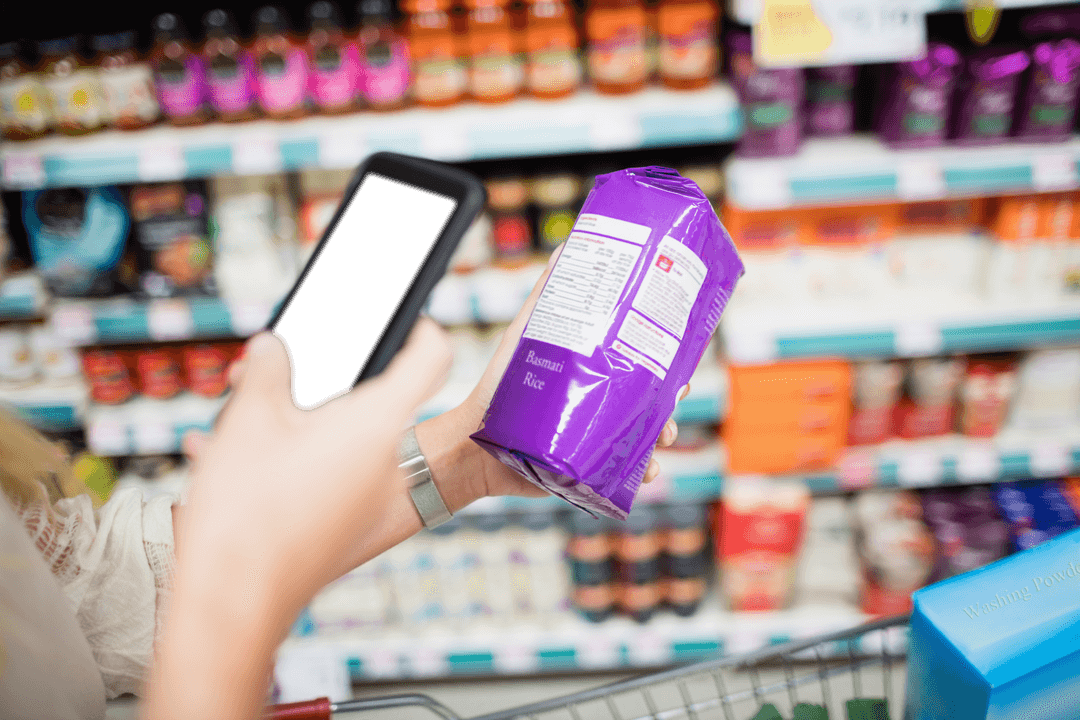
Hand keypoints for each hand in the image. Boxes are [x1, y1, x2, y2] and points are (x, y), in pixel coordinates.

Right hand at [147, 319, 450, 719]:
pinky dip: (289, 461)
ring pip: (339, 440)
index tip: (413, 322)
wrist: (235, 599)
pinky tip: (234, 460)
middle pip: (369, 401)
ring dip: (295, 423)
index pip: (429, 361)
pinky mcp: (342, 526)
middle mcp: (383, 461)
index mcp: (375, 423)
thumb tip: (274, 348)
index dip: (425, 332)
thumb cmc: (249, 508)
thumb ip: (267, 370)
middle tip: (269, 375)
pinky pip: (324, 476)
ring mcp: (366, 499)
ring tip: (238, 421)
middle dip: (320, 383)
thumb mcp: (249, 419)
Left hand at [417, 246, 687, 503]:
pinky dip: (641, 472)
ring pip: (644, 438)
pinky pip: (623, 473)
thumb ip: (547, 298)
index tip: (683, 360)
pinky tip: (647, 468)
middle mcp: (602, 406)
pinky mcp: (589, 469)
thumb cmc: (500, 387)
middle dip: (671, 402)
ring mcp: (598, 439)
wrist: (474, 444)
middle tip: (677, 397)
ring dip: (662, 437)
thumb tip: (565, 249)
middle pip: (653, 403)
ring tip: (661, 436)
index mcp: (596, 374)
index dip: (669, 364)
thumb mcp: (526, 336)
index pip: (643, 366)